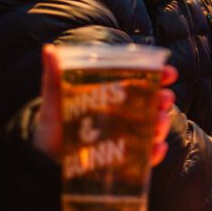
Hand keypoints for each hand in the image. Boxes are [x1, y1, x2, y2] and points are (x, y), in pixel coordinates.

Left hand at [34, 44, 178, 165]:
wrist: (43, 157)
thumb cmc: (52, 124)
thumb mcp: (53, 100)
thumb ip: (54, 77)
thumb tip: (49, 49)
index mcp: (115, 94)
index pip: (144, 80)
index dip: (160, 74)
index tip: (169, 72)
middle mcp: (126, 114)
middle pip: (154, 103)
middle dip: (164, 99)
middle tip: (164, 98)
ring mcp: (127, 137)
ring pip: (154, 128)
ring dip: (162, 124)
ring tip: (158, 122)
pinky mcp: (125, 161)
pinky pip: (146, 158)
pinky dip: (154, 154)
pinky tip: (156, 150)